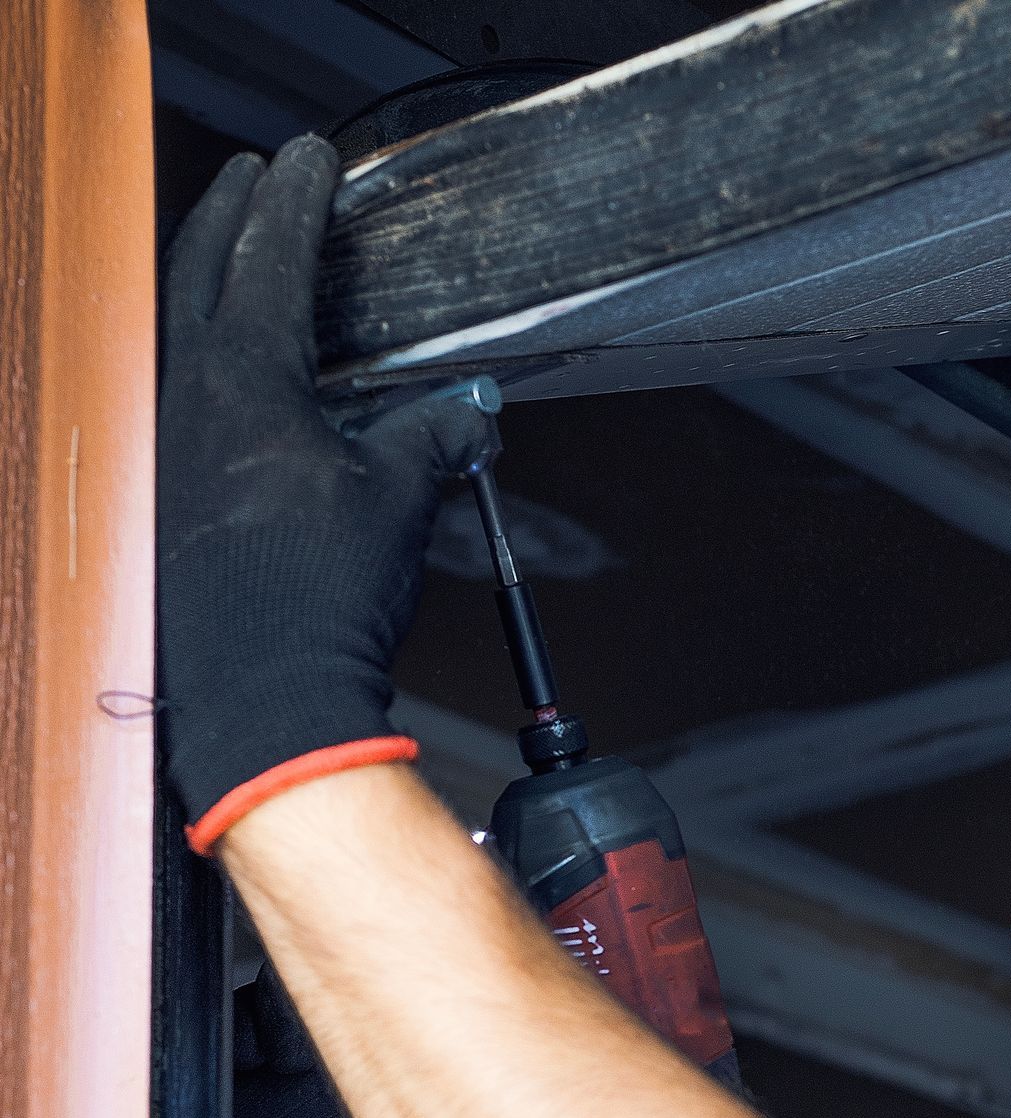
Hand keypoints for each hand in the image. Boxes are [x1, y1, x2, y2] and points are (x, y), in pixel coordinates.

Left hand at [158, 136, 497, 828]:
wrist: (266, 696)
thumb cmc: (321, 601)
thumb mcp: (398, 500)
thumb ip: (434, 435)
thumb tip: (472, 410)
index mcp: (245, 377)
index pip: (272, 256)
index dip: (300, 199)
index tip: (314, 158)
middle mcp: (190, 397)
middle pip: (201, 270)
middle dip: (231, 215)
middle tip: (256, 181)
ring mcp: (168, 443)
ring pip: (180, 329)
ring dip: (209, 283)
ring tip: (237, 263)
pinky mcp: (167, 491)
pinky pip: (182, 393)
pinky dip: (207, 358)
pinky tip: (232, 378)